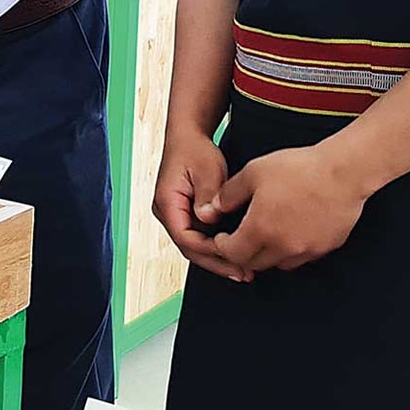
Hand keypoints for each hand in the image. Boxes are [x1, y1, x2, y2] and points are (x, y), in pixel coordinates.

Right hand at [152, 128, 248, 282]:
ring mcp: (174, 215)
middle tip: (242, 273)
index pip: (185, 237)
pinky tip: (234, 253)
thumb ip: (208, 195)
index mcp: (167, 202)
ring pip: (194, 246)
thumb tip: (209, 219)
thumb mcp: (207, 170)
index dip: (209, 250)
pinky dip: (215, 247)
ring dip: (217, 258)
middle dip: (216, 262)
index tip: (233, 254)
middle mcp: (167, 212)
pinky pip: (198, 237)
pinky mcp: (185, 215)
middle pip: (189, 248)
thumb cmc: (195, 149)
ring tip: (242, 269)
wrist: (188, 136)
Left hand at [204, 143, 368, 274]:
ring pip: (278, 264)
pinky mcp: (325, 248)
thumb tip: (212, 209)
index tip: (221, 237)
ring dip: (266, 254)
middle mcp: (283, 247)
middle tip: (238, 238)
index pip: (233, 253)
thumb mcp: (254, 173)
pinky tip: (289, 232)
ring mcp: (307, 250)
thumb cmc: (298, 168)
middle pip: (254, 263)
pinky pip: (301, 258)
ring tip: (264, 235)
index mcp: (261, 229)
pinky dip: (290, 251)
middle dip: (241, 253)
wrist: (343, 172)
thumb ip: (229, 194)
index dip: (222, 246)